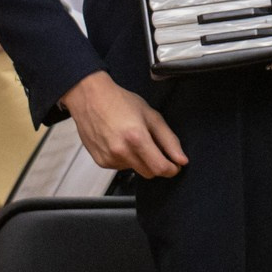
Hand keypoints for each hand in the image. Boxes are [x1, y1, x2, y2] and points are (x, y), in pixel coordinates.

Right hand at [62, 71, 187, 177]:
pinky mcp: (101, 162)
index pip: (159, 168)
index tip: (176, 165)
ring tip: (133, 138)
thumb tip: (181, 159)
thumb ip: (169, 139)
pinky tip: (121, 142)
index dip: (172, 169)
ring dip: (140, 160)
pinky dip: (126, 159)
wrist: (90, 98)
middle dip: (158, 165)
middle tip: (157, 147)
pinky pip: (121, 167)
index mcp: (136, 138)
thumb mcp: (151, 115)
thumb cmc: (119, 102)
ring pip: (136, 170)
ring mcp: (109, 158)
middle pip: (149, 173)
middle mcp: (121, 151)